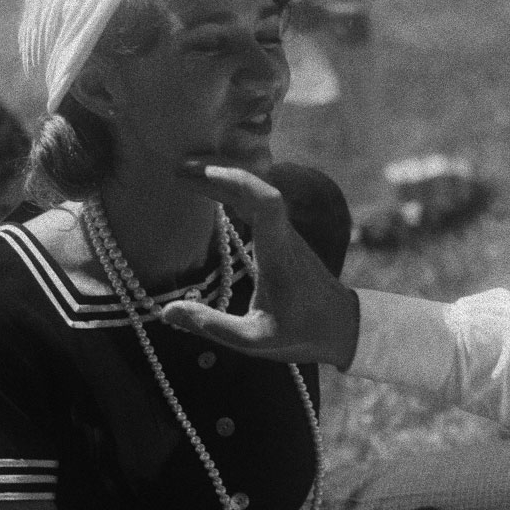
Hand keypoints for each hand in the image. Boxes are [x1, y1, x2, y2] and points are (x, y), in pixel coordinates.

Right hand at [161, 161, 360, 367]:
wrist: (341, 325)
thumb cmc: (302, 333)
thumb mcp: (254, 339)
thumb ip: (212, 325)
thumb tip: (168, 311)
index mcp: (279, 255)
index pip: (268, 203)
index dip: (238, 182)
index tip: (203, 175)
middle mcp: (284, 236)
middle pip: (256, 189)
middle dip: (218, 174)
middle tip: (177, 171)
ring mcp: (285, 233)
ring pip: (256, 193)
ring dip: (223, 180)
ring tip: (184, 176)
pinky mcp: (282, 236)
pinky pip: (257, 203)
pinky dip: (231, 192)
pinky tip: (207, 191)